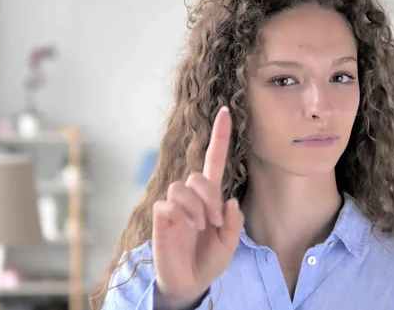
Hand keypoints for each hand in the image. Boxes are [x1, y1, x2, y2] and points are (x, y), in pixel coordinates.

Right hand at [152, 106, 244, 308]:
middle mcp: (191, 196)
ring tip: (200, 226)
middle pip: (197, 176)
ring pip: (182, 187)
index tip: (225, 111)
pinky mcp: (161, 216)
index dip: (220, 136)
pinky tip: (188, 227)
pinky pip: (168, 203)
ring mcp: (174, 205)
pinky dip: (181, 214)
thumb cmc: (208, 259)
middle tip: (214, 220)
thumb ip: (233, 222)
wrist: (190, 281)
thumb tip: (229, 201)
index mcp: (210, 197)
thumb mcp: (229, 243)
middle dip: (209, 196)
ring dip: (196, 206)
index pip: (213, 159)